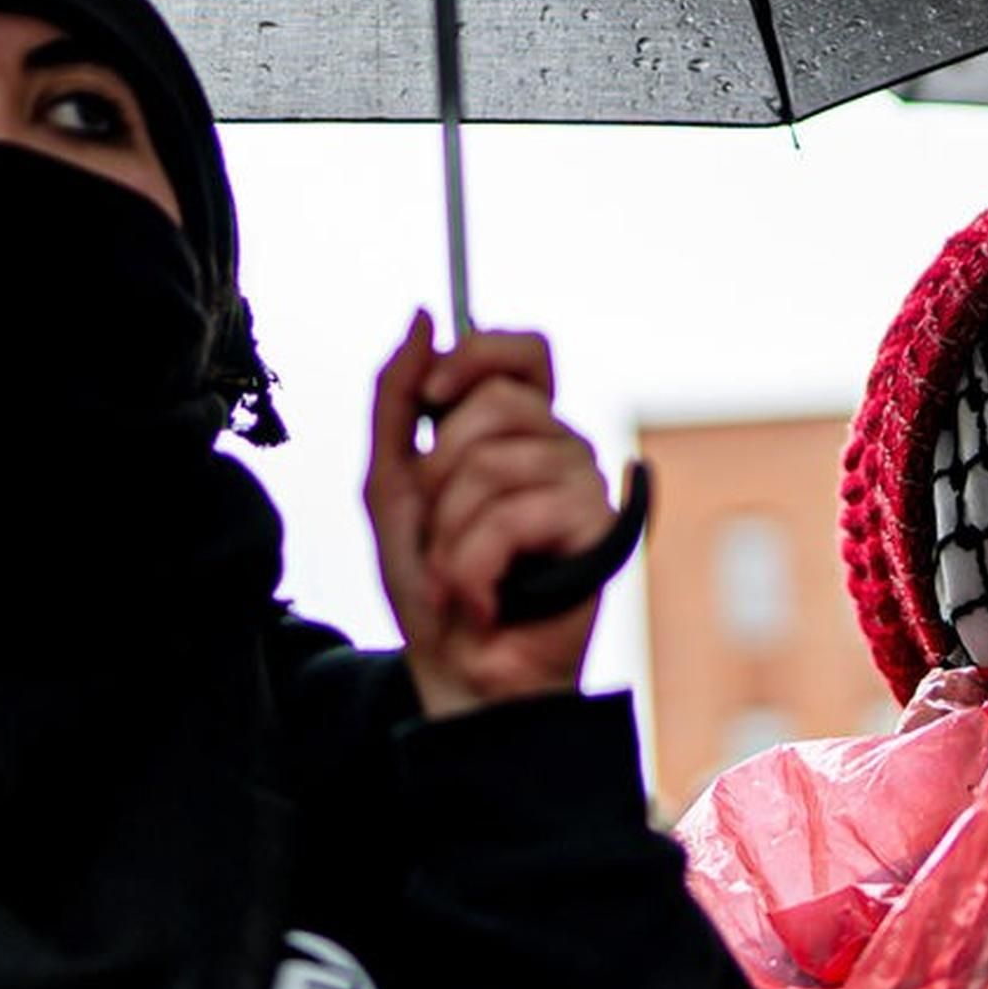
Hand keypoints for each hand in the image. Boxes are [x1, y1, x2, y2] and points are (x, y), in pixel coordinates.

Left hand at [367, 311, 615, 717]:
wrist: (457, 672)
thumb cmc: (429, 583)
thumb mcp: (390, 482)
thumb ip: (398, 399)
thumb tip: (425, 316)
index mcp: (517, 429)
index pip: (525, 350)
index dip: (479, 355)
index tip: (434, 400)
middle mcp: (558, 448)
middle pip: (499, 401)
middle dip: (440, 472)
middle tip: (436, 526)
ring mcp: (582, 487)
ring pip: (495, 465)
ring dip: (450, 533)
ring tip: (458, 576)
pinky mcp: (597, 531)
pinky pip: (515, 515)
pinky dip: (475, 565)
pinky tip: (483, 599)